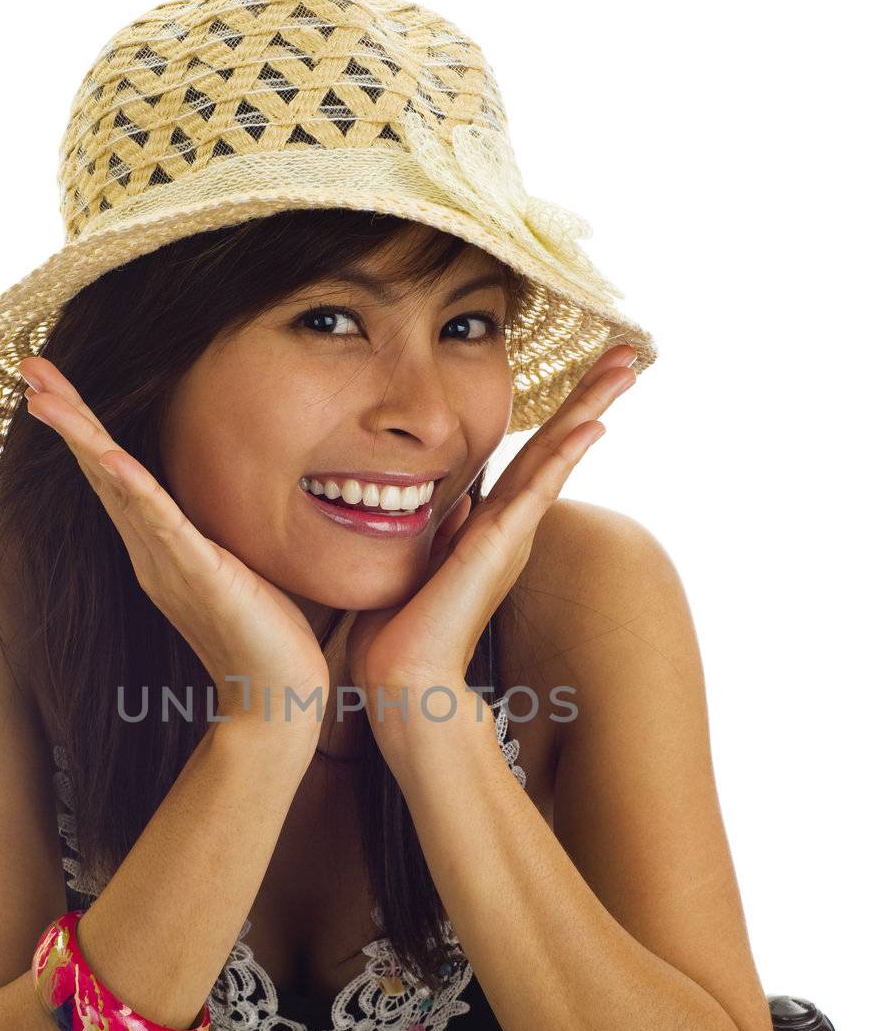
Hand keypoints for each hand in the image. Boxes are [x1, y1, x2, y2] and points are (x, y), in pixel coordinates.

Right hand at [18, 355, 328, 733]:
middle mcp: (150, 553)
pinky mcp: (199, 577)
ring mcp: (169, 565)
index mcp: (157, 547)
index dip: (84, 426)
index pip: (114, 474)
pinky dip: (132, 488)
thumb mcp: (236, 567)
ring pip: (117, 487)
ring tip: (47, 396)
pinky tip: (107, 456)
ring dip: (82, 437)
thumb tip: (230, 496)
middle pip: (99, 469)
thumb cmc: (266, 636)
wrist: (276, 700)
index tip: (51, 382)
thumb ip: (216, 534)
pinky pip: (160, 525)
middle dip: (67, 415)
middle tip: (28, 366)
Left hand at [345, 344, 638, 711]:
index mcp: (493, 528)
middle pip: (557, 446)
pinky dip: (567, 454)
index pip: (532, 457)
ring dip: (592, 406)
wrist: (402, 677)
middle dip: (591, 397)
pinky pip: (541, 488)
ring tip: (627, 366)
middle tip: (629, 353)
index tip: (586, 378)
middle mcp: (511, 527)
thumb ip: (442, 532)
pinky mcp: (501, 545)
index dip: (561, 416)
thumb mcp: (421, 562)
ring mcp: (512, 535)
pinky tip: (595, 423)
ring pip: (558, 455)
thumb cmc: (401, 630)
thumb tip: (447, 504)